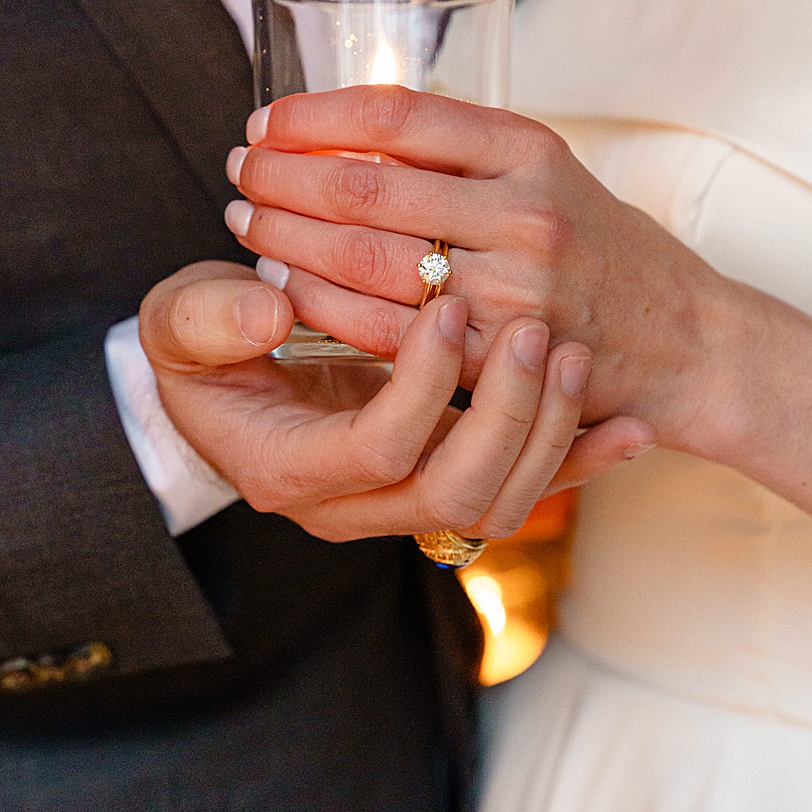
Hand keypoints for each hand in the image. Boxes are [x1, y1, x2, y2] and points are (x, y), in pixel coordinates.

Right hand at [140, 261, 651, 541]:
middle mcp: (356, 505)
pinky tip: (633, 425)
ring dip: (550, 433)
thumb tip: (262, 311)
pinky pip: (533, 490)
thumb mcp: (179, 325)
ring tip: (573, 355)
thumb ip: (205, 319)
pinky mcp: (455, 482)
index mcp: (288, 469)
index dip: (419, 385)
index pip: (377, 450)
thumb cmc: (204, 348)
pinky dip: (586, 460)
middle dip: (504, 415)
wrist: (232, 385)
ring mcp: (410, 503)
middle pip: (456, 494)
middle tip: (531, 332)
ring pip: (504, 503)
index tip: (444, 306)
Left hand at [222, 87, 725, 434]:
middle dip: (282, 177)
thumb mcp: (555, 173)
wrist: (686, 339)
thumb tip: (351, 126)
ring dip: (287, 239)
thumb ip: (468, 153)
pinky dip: (322, 306)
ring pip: (364, 259)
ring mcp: (514, 288)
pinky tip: (289, 289)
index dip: (316, 116)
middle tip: (239, 172)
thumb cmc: (608, 251)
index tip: (268, 120)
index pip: (398, 114)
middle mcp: (525, 212)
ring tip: (250, 223)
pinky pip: (385, 328)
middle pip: (366, 186)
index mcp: (533, 149)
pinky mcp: (502, 355)